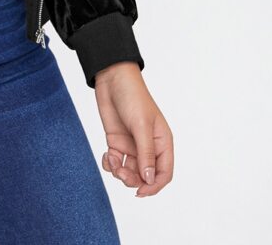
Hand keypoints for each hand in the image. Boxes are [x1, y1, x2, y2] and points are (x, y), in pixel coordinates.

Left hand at [94, 62, 173, 197]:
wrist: (112, 78)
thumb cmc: (132, 97)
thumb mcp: (141, 126)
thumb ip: (145, 154)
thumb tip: (149, 179)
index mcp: (162, 143)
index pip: (164, 173)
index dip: (154, 186)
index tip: (140, 192)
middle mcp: (148, 147)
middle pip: (145, 176)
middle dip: (133, 180)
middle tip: (121, 172)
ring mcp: (132, 145)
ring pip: (129, 171)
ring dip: (120, 172)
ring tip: (112, 160)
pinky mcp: (117, 141)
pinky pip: (115, 162)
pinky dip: (110, 164)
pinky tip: (106, 155)